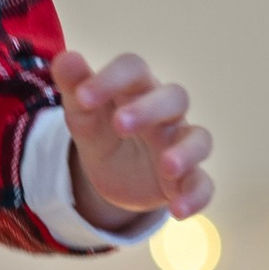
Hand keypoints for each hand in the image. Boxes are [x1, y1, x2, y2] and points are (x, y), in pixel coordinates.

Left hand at [51, 46, 211, 231]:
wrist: (114, 173)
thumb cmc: (103, 130)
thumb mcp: (83, 113)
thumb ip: (74, 87)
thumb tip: (65, 58)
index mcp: (136, 89)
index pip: (133, 69)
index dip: (111, 78)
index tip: (82, 98)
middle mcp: (166, 113)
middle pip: (174, 97)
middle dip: (149, 109)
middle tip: (120, 124)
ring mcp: (180, 145)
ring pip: (199, 138)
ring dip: (186, 151)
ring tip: (166, 166)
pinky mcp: (186, 179)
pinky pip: (203, 184)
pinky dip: (196, 196)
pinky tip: (178, 211)